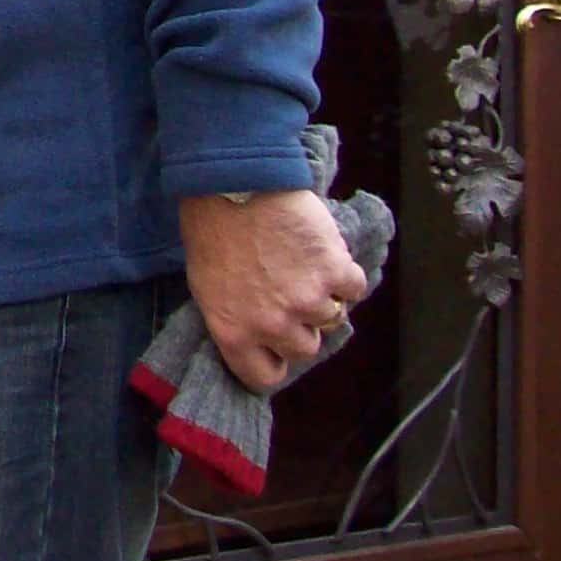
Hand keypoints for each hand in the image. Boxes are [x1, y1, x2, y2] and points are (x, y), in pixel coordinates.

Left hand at [177, 188, 368, 391]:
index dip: (273, 362)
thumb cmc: (211, 228)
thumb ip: (235, 317)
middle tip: (291, 295)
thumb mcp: (206, 284)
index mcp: (233, 331)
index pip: (263, 376)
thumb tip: (258, 334)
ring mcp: (307, 301)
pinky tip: (325, 254)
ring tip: (304, 266)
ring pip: (333, 318)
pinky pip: (354, 288)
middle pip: (305, 347)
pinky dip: (345, 273)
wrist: (233, 183)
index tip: (277, 351)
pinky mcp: (334, 272)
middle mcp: (273, 325)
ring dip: (324, 296)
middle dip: (301, 325)